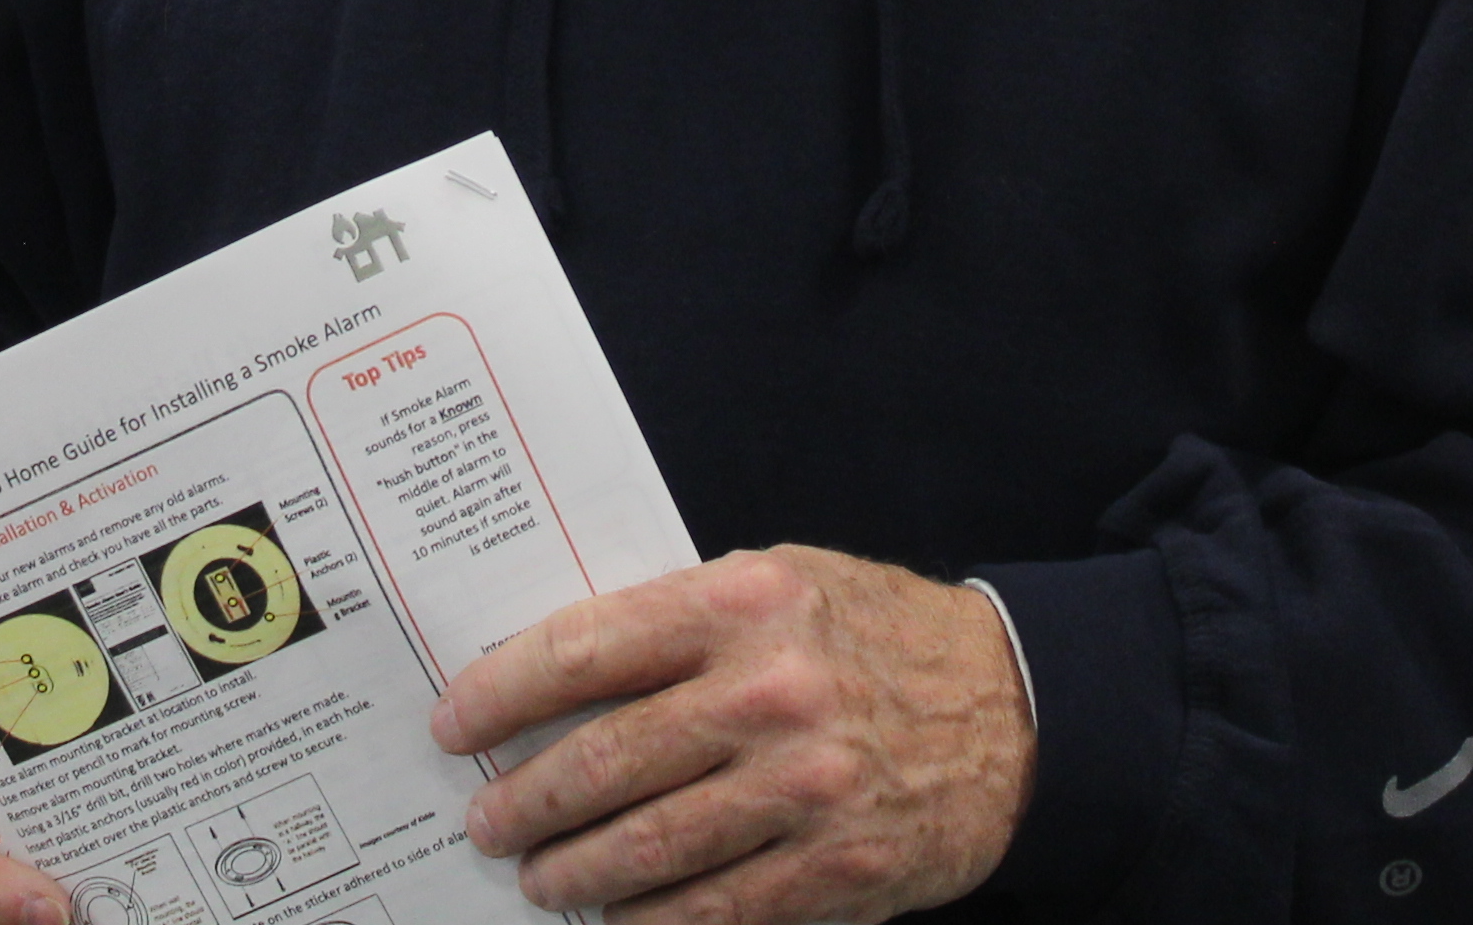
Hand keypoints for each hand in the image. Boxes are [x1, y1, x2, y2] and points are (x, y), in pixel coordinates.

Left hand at [425, 547, 1033, 921]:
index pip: (586, 647)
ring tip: (537, 876)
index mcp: (745, 602)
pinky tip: (614, 918)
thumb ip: (681, 620)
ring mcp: (804, 787)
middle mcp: (770, 692)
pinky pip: (712, 910)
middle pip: (604, 760)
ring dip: (572, 870)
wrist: (1014, 705)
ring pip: (647, 846)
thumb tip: (558, 673)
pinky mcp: (833, 865)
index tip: (458, 724)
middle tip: (485, 820)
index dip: (503, 692)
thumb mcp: (784, 582)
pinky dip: (649, 922)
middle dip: (525, 800)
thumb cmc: (877, 635)